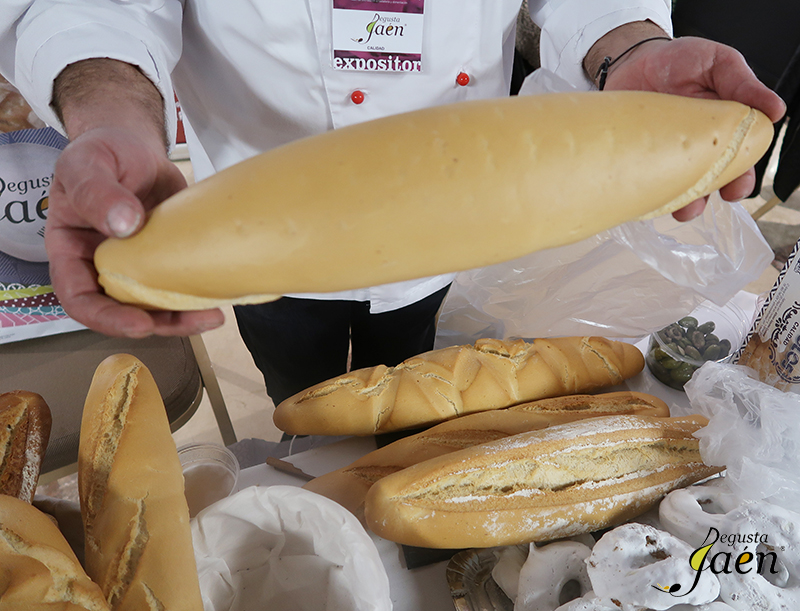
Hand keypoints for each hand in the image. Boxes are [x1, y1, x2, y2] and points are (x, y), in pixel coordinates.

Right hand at [46, 126, 224, 336]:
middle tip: (194, 320)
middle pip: (123, 310)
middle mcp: (101, 266)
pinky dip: (196, 294)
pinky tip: (219, 295)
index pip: (79, 298)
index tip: (140, 324)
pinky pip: (177, 284)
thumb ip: (96, 191)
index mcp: (72, 251)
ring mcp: (136, 266)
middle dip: (157, 323)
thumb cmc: (102, 152)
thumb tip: (123, 223)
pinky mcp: (166, 259)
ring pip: (154, 305)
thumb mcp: (87, 162)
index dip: (107, 318)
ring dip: (183, 316)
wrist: (134, 145)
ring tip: (214, 315)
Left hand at [588, 25, 785, 220]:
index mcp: (723, 127)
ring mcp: (666, 154)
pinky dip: (649, 193)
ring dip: (682, 202)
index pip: (738, 158)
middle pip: (709, 180)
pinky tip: (650, 198)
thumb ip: (743, 84)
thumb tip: (776, 109)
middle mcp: (695, 146)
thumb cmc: (679, 59)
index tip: (737, 185)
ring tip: (681, 209)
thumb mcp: (718, 63)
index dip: (740, 175)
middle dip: (712, 194)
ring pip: (678, 188)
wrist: (632, 59)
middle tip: (708, 200)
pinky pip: (645, 182)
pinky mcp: (638, 157)